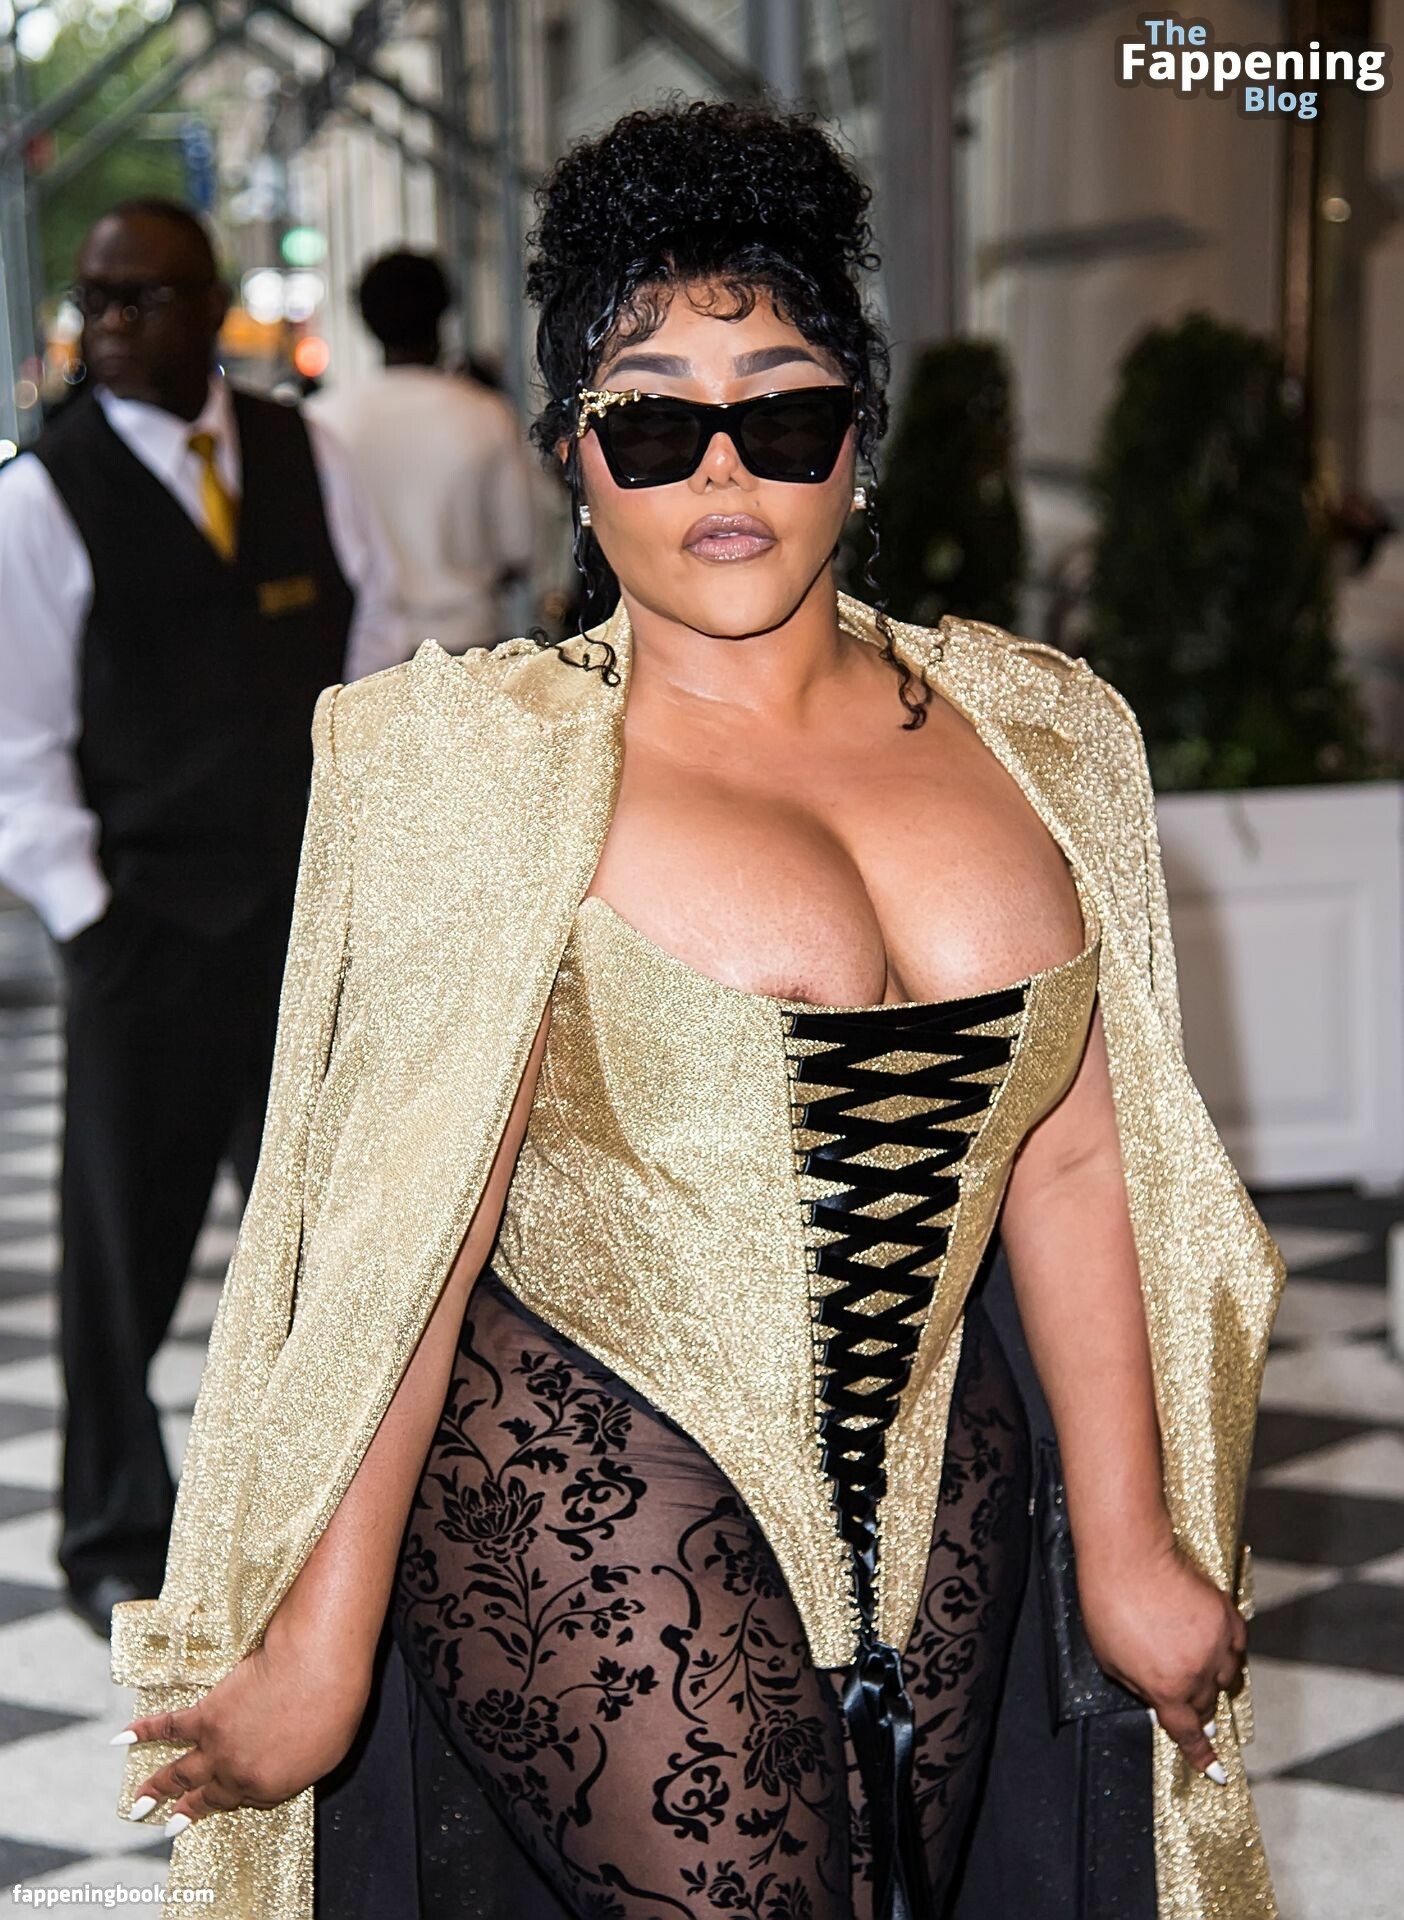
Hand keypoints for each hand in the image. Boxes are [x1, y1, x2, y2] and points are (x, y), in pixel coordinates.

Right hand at [116, 1625, 370, 1832]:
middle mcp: (238, 1773)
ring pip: (179, 1772)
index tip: (234, 1796)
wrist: (317, 1666)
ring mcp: (219, 1745)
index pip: (248, 1800)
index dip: (243, 1794)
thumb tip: (284, 1766)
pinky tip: (121, 1738)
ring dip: (155, 1789)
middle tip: (165, 1825)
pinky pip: (169, 1727)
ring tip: (136, 1803)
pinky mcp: (207, 1714)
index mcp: (270, 1788)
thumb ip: (297, 1768)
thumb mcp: (326, 1754)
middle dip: (185, 1811)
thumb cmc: (334, 1706)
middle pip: (207, 1796)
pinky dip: (144, 1731)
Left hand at [1076, 1535, 1246, 1781]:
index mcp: (1166, 1688)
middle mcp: (1197, 1671)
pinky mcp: (1226, 1615)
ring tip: (1193, 1661)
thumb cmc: (1108, 1604)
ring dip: (1212, 1678)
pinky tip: (1211, 1642)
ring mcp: (1216, 1642)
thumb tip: (1156, 1699)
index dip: (1201, 1754)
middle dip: (1195, 1706)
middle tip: (1183, 1694)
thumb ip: (1138, 1687)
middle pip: (1206, 1705)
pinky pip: (1237, 1645)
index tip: (1215, 1769)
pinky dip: (1227, 1649)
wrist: (1129, 1555)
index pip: (1188, 1733)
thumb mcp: (1109, 1660)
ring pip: (1226, 1677)